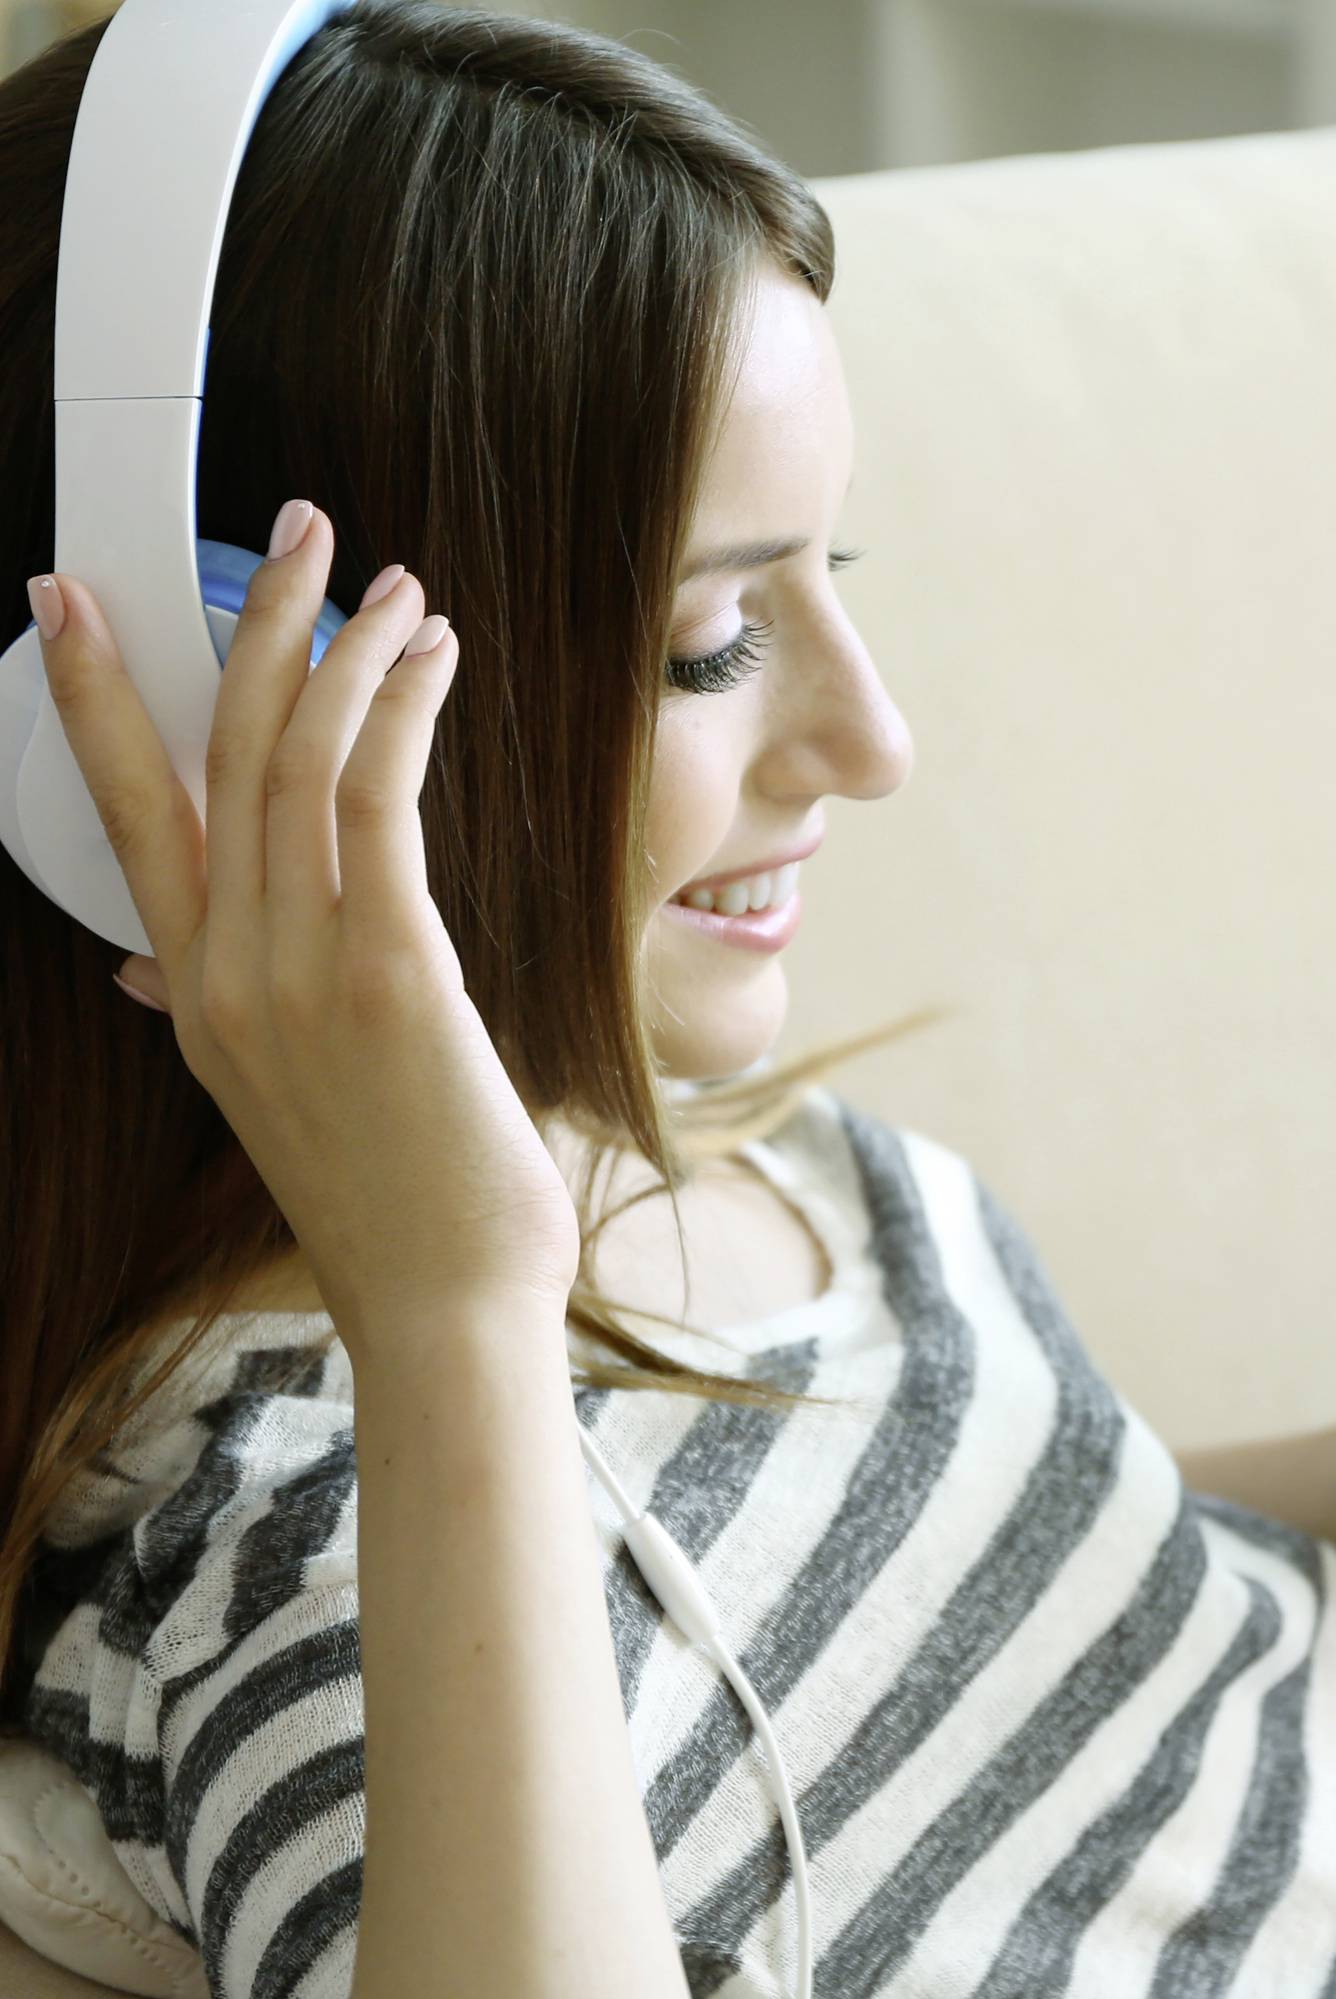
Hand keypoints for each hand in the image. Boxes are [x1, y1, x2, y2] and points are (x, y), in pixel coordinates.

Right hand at [32, 503, 581, 1339]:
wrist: (443, 1300)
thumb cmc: (395, 1197)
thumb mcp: (276, 1099)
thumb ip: (220, 1012)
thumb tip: (160, 965)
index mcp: (193, 993)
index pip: (126, 812)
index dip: (90, 696)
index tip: (63, 601)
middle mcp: (221, 969)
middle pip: (211, 756)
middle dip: (248, 624)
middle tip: (296, 532)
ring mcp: (294, 967)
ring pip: (292, 760)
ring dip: (343, 650)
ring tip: (394, 584)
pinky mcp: (387, 967)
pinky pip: (374, 799)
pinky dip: (398, 710)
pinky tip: (432, 658)